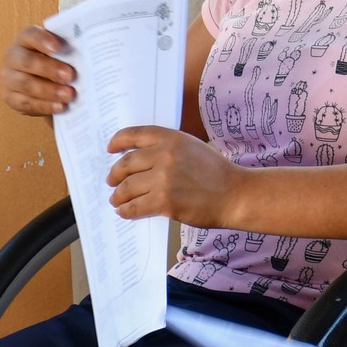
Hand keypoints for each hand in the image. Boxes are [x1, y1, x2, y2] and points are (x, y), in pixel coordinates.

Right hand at [1, 25, 75, 116]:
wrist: (44, 85)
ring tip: (69, 95)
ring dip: (49, 91)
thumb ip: (73, 50)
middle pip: (27, 61)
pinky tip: (60, 106)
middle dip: (50, 69)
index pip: (31, 35)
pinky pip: (26, 103)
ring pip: (25, 84)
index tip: (59, 47)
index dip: (43, 40)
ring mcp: (9, 77)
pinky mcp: (10, 97)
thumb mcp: (64, 53)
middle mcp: (13, 56)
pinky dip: (44, 105)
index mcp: (27, 40)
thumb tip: (96, 55)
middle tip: (71, 75)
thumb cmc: (58, 63)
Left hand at [106, 125, 245, 223]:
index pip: (135, 134)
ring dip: (118, 195)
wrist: (236, 195)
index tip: (111, 148)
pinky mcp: (164, 201)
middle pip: (126, 163)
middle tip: (112, 181)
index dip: (118, 141)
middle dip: (115, 174)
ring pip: (127, 187)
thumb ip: (168, 149)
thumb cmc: (218, 174)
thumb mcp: (194, 148)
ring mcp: (164, 179)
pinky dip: (126, 210)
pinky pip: (135, 206)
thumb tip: (139, 160)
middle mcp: (165, 155)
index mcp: (173, 139)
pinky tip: (125, 211)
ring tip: (117, 199)